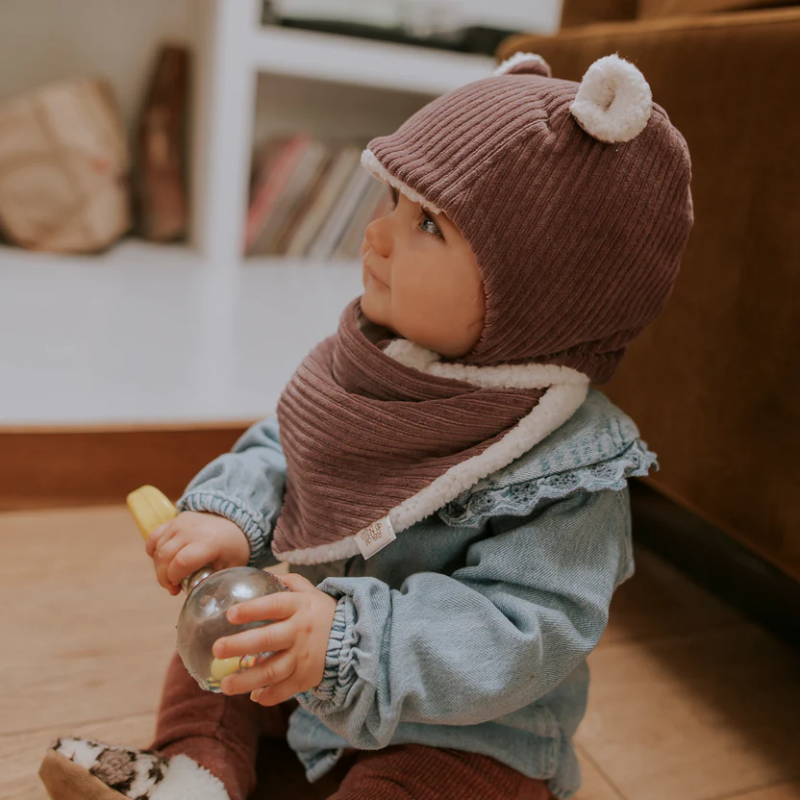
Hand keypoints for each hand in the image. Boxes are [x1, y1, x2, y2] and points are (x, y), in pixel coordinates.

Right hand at [145, 511, 249, 594]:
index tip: (176, 588)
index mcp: (209, 543)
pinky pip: (155, 536)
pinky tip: (161, 561)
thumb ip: (216, 583)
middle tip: (172, 588)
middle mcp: (192, 531)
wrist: (236, 521)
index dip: (173, 578)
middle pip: (165, 556)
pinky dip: (153, 550)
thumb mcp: (232, 567)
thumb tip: (203, 603)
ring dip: (158, 567)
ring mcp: (182, 523)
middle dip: (163, 577)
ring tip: (170, 577)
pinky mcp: (175, 520)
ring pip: (158, 547)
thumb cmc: (234, 547)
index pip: (181, 562)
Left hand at [212, 572, 337, 704]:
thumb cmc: (322, 613)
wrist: (354, 637)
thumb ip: (288, 582)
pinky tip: (253, 696)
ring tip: (224, 684)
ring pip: (272, 671)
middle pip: (268, 640)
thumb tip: (262, 573)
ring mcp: (303, 657)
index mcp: (300, 607)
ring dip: (247, 680)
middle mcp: (300, 632)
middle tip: (217, 649)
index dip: (252, 610)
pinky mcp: (306, 677)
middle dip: (240, 645)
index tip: (230, 614)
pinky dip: (268, 695)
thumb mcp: (310, 592)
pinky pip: (284, 690)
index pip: (274, 606)